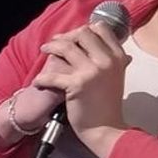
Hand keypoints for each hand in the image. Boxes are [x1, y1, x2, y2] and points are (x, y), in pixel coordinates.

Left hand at [33, 22, 130, 156]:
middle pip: (82, 33)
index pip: (101, 28)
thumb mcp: (116, 76)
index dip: (84, 29)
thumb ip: (111, 59)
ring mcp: (92, 72)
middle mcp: (107, 61)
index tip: (73, 37)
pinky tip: (38, 81)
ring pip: (66, 47)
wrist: (105, 129)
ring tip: (44, 50)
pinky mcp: (77, 84)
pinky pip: (53, 74)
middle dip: (65, 36)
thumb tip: (105, 42)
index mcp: (119, 57)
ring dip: (51, 47)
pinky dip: (42, 77)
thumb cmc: (108, 104)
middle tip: (54, 43)